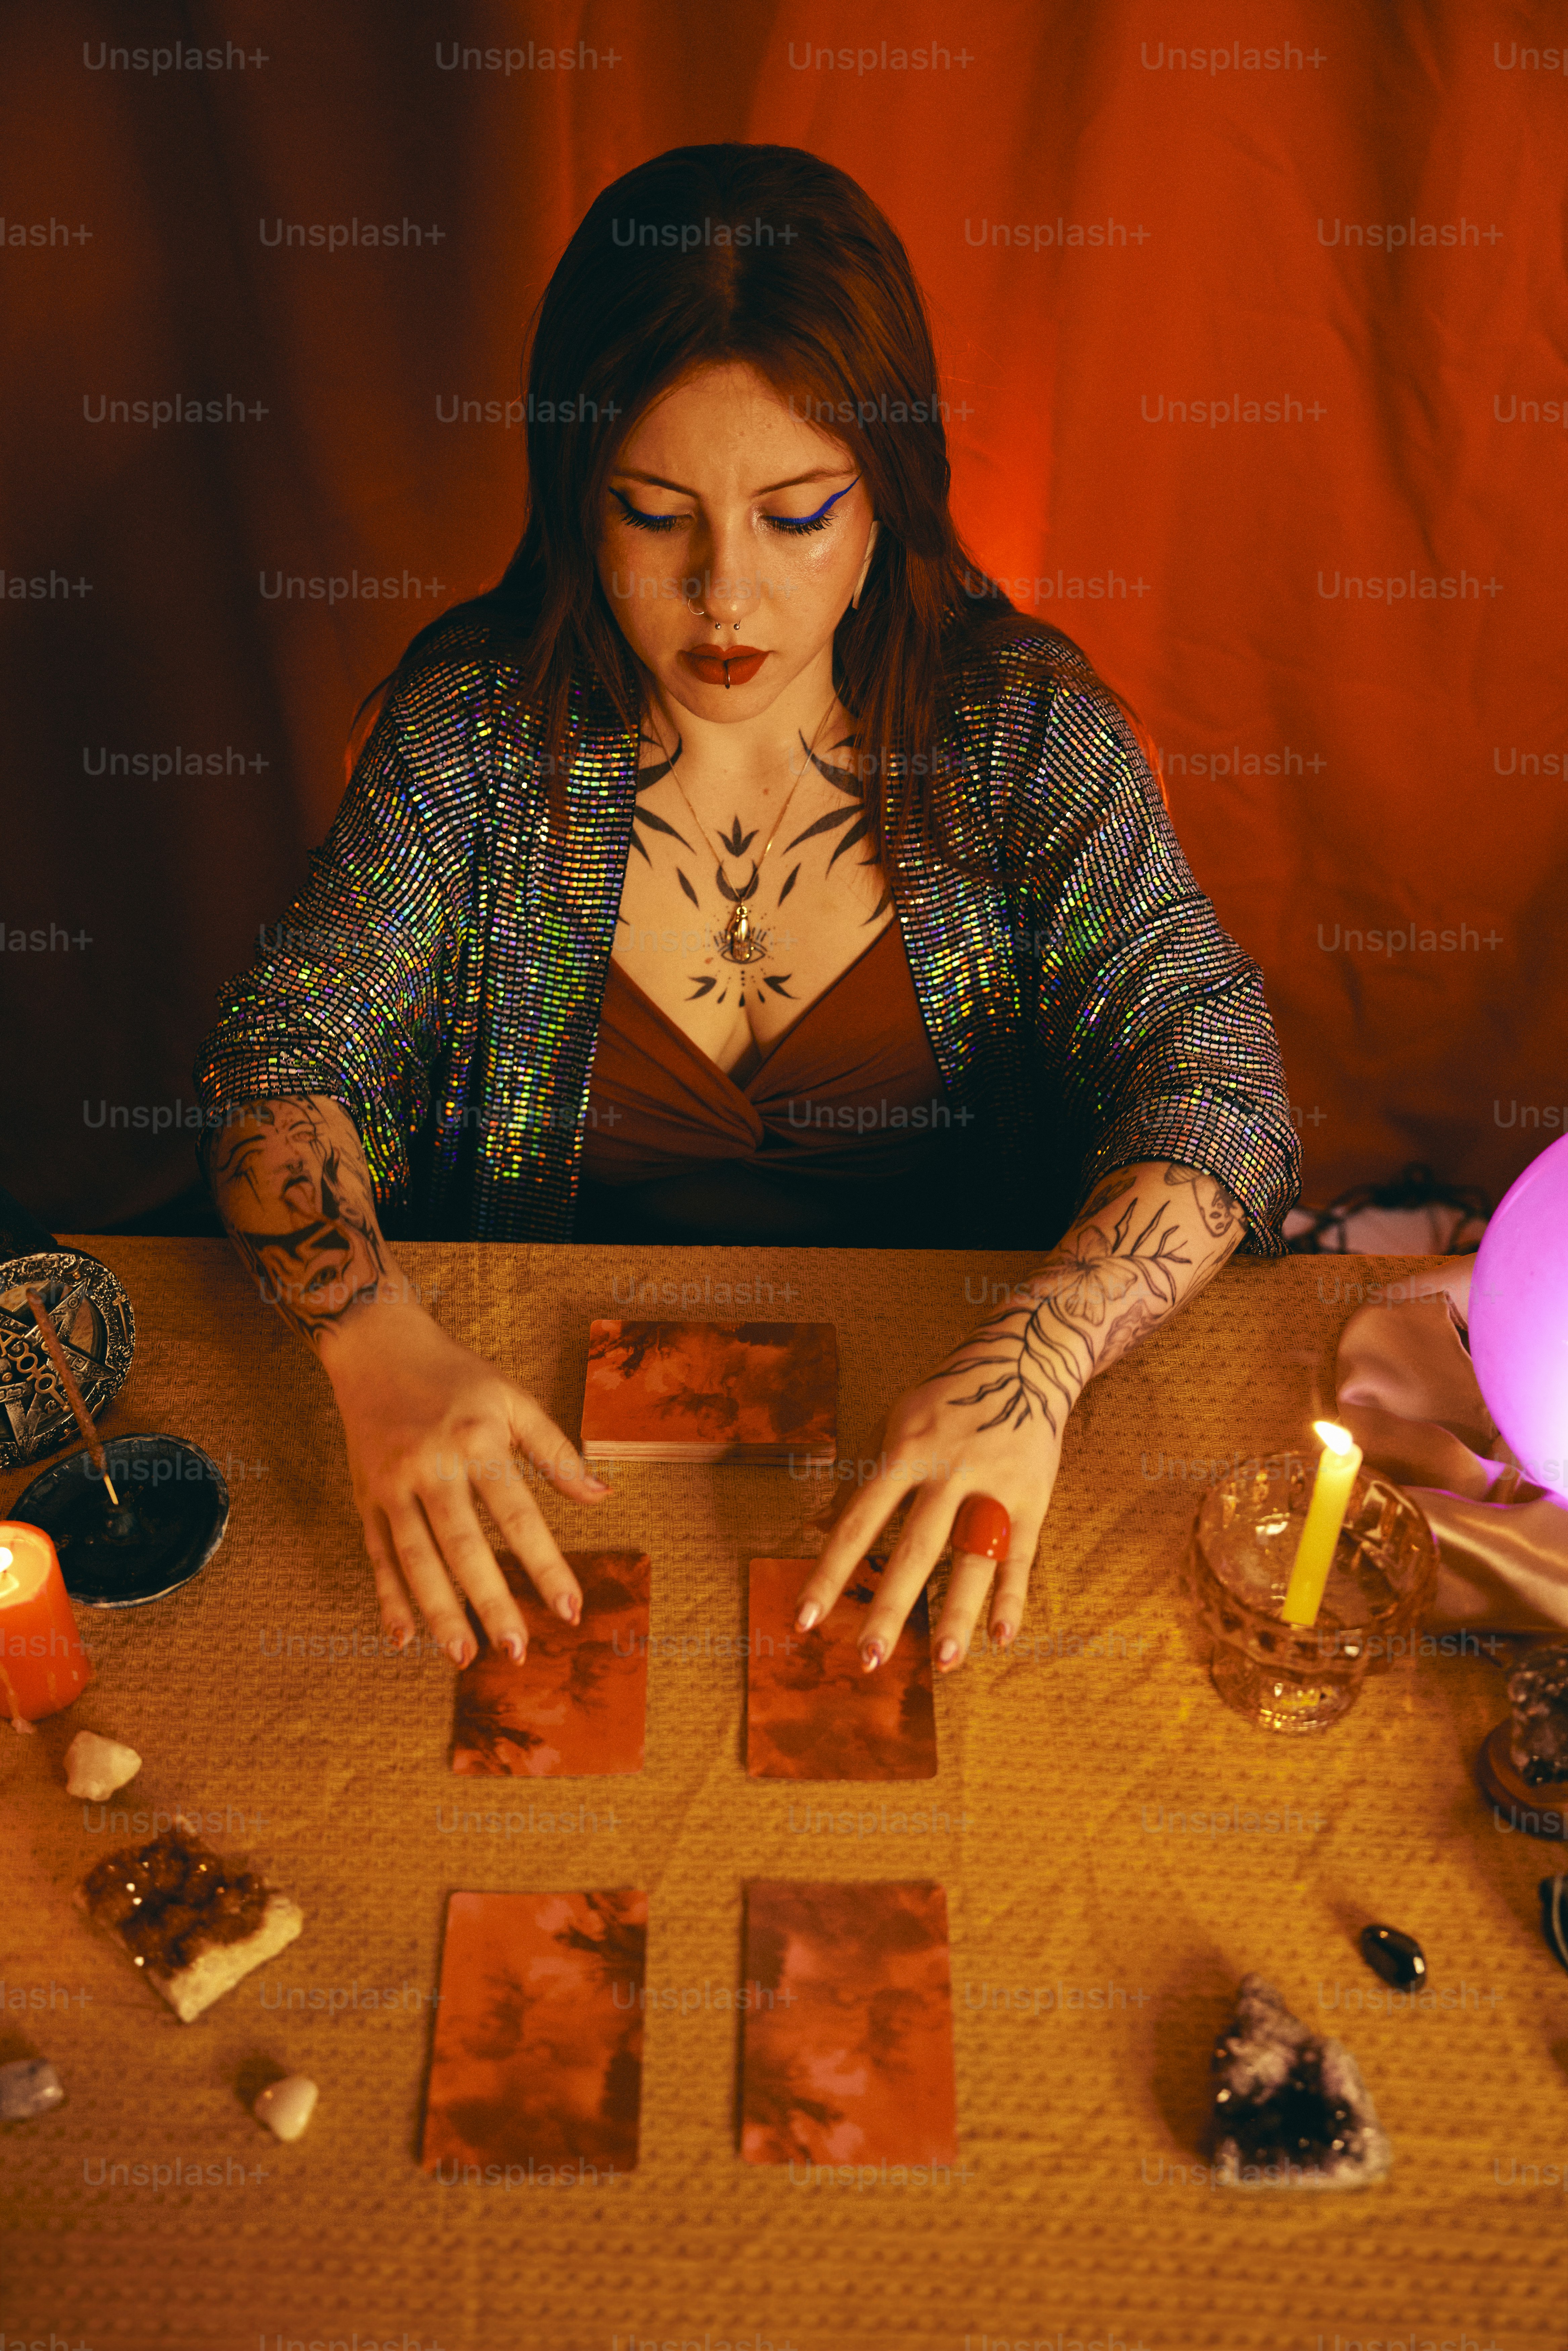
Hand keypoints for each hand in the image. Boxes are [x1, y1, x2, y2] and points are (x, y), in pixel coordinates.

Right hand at [321, 1301, 608, 1662]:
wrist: (377, 1347)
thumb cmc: (456, 1375)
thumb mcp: (513, 1398)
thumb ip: (555, 1451)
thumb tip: (601, 1496)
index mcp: (477, 1443)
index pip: (519, 1516)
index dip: (545, 1565)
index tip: (570, 1607)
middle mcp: (432, 1467)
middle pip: (464, 1546)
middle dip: (490, 1602)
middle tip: (516, 1650)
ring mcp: (393, 1486)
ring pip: (416, 1559)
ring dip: (439, 1612)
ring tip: (464, 1656)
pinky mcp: (366, 1498)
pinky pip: (377, 1555)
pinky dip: (387, 1597)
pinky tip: (402, 1637)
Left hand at [792, 1306, 1071, 1673]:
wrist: (1023, 1361)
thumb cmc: (946, 1402)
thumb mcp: (897, 1422)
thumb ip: (869, 1476)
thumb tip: (823, 1529)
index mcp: (904, 1452)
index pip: (858, 1523)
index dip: (829, 1574)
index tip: (804, 1620)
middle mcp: (947, 1472)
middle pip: (914, 1549)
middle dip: (890, 1608)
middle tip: (867, 1660)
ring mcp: (993, 1487)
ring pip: (973, 1559)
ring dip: (958, 1613)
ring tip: (944, 1663)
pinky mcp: (1032, 1498)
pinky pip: (1021, 1557)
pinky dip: (1012, 1598)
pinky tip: (1001, 1638)